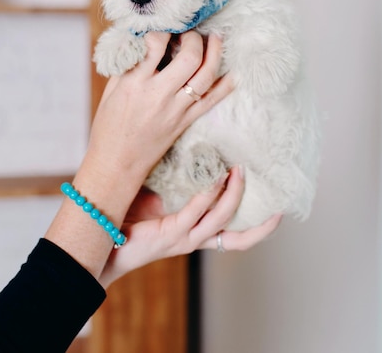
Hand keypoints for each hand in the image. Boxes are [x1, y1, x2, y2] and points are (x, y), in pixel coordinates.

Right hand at [85, 31, 232, 189]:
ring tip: (215, 38)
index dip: (162, 30)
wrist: (116, 164)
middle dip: (193, 38)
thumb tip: (142, 39)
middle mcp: (158, 95)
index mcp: (134, 83)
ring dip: (214, 53)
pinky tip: (232, 71)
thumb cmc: (109, 126)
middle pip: (189, 57)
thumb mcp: (111, 90)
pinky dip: (226, 85)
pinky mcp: (186, 122)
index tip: (163, 28)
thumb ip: (128, 64)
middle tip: (189, 32)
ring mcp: (176, 110)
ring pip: (205, 76)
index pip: (155, 45)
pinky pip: (212, 101)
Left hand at [99, 167, 281, 287]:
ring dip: (232, 195)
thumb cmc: (128, 213)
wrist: (101, 235)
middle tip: (258, 179)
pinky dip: (207, 197)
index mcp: (196, 231)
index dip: (260, 226)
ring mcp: (185, 238)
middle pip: (239, 238)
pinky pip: (194, 214)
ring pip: (220, 221)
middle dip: (256, 214)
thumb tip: (185, 143)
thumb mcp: (158, 192)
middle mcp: (196, 239)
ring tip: (237, 170)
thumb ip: (175, 176)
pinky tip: (214, 179)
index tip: (279, 207)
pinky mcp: (170, 235)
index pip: (236, 235)